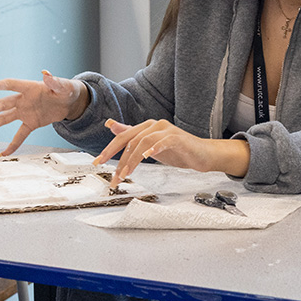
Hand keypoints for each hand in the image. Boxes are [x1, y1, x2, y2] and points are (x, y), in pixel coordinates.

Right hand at [0, 71, 87, 155]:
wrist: (71, 102)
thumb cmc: (66, 90)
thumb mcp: (63, 86)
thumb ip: (54, 81)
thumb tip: (46, 73)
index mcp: (29, 88)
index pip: (10, 85)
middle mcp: (24, 100)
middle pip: (2, 104)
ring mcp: (25, 112)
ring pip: (4, 119)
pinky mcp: (31, 123)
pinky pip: (19, 135)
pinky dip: (12, 145)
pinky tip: (3, 153)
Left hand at [96, 119, 246, 184]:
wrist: (202, 155)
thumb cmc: (177, 151)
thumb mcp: (150, 146)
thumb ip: (131, 136)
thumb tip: (110, 125)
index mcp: (146, 127)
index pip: (123, 137)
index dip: (109, 149)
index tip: (97, 163)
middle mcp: (154, 125)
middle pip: (130, 140)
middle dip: (117, 158)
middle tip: (111, 176)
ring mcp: (166, 130)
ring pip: (143, 142)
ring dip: (132, 160)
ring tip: (126, 175)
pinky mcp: (178, 138)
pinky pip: (163, 141)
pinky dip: (154, 148)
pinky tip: (147, 156)